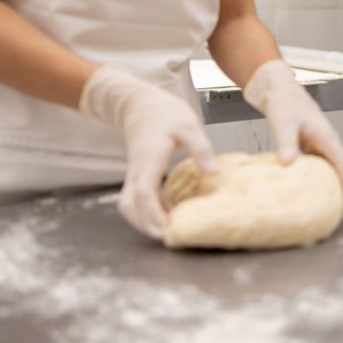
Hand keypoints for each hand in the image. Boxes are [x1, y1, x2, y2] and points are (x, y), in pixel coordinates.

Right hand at [80, 65, 216, 238]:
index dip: (153, 214)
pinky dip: (148, 211)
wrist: (142, 104)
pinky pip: (136, 200)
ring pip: (129, 206)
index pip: (144, 192)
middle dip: (147, 225)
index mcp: (149, 159)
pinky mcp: (137, 175)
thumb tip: (214, 174)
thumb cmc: (166, 113)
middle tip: (171, 238)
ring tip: (169, 230)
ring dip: (144, 221)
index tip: (168, 229)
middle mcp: (136, 171)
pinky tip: (168, 213)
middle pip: (131, 206)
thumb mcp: (189, 126)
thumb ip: (201, 149)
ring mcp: (133, 174)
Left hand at [243, 60, 342, 210]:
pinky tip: (311, 187)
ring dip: (334, 183)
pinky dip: (319, 176)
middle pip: (342, 168)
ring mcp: (318, 142)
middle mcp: (326, 141)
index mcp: (326, 136)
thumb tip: (289, 163)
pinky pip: (319, 163)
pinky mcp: (309, 144)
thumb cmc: (283, 102)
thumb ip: (286, 141)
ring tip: (332, 203)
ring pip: (331, 166)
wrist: (277, 88)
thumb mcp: (283, 122)